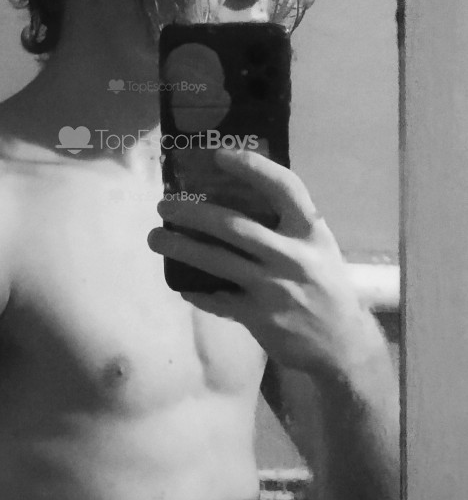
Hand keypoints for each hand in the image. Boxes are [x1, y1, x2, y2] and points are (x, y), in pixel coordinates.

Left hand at [147, 148, 375, 377]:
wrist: (341, 344)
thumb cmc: (327, 287)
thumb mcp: (319, 248)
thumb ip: (288, 226)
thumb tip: (238, 196)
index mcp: (311, 232)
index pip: (284, 187)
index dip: (252, 167)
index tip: (220, 155)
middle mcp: (293, 256)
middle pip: (234, 226)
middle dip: (193, 213)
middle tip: (164, 206)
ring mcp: (274, 288)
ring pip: (217, 261)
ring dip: (181, 247)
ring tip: (157, 238)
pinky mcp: (259, 317)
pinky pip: (217, 300)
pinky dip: (196, 291)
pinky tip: (182, 283)